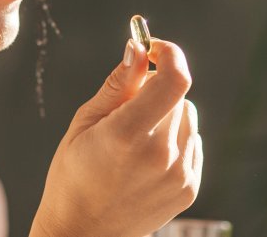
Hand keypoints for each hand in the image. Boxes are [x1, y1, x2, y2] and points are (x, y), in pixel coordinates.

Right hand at [30, 38, 202, 236]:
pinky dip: (175, 140)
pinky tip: (147, 159)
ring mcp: (179, 175)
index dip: (169, 54)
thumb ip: (117, 84)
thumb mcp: (85, 122)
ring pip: (187, 116)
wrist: (84, 233)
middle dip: (156, 89)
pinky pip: (192, 142)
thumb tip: (138, 48)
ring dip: (167, 115)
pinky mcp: (189, 188)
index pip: (174, 79)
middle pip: (177, 95)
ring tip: (135, 139)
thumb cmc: (74, 174)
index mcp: (127, 135)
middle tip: (127, 108)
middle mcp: (160, 156)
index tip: (154, 48)